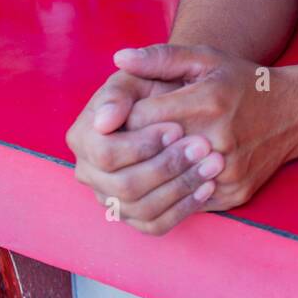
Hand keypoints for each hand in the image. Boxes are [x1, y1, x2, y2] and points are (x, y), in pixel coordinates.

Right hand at [66, 69, 223, 235]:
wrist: (176, 102)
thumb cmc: (159, 85)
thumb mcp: (149, 72)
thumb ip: (129, 82)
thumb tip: (105, 119)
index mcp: (84, 135)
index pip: (105, 152)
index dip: (142, 144)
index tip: (177, 128)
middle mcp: (89, 170)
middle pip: (123, 185)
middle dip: (166, 166)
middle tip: (203, 147)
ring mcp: (109, 196)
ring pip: (140, 208)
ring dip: (180, 188)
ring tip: (213, 165)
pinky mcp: (133, 215)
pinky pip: (155, 224)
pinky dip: (182, 208)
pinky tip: (207, 187)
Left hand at [114, 44, 297, 232]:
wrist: (294, 112)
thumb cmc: (243, 82)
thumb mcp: (206, 59)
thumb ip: (161, 57)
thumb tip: (119, 58)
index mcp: (207, 101)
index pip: (140, 119)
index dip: (124, 119)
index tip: (121, 118)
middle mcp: (218, 139)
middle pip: (150, 157)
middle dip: (131, 150)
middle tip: (122, 146)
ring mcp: (227, 171)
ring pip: (166, 187)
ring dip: (148, 177)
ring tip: (138, 165)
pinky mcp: (235, 194)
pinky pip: (189, 203)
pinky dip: (174, 193)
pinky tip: (168, 180)